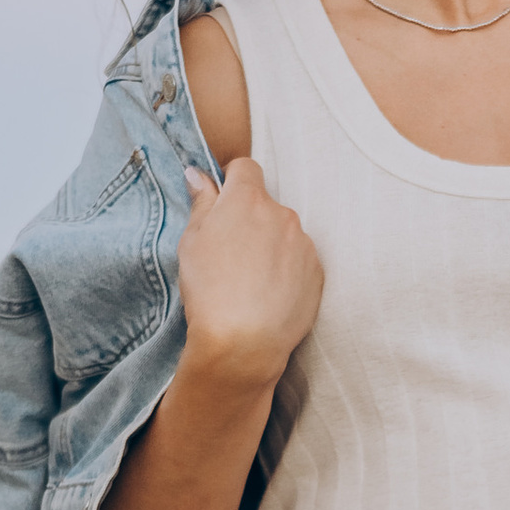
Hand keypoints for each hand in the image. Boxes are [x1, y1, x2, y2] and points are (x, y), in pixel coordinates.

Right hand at [177, 159, 320, 386]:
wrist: (244, 342)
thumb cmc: (210, 290)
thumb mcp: (192, 241)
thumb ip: (202, 202)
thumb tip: (199, 174)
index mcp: (248, 200)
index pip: (245, 167)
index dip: (232, 180)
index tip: (223, 200)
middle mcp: (282, 214)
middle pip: (265, 204)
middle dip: (250, 219)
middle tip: (231, 252)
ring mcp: (304, 243)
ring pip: (284, 233)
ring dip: (270, 245)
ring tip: (251, 280)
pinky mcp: (317, 271)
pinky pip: (300, 260)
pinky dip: (287, 270)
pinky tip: (269, 294)